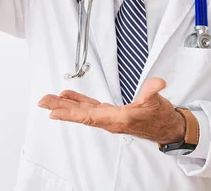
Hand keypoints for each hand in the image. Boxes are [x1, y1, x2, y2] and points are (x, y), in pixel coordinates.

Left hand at [37, 78, 185, 144]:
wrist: (168, 128)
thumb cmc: (161, 118)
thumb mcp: (157, 102)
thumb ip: (153, 92)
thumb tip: (157, 83)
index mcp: (117, 119)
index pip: (89, 116)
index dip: (70, 114)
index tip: (53, 113)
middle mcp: (109, 120)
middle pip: (80, 114)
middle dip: (60, 109)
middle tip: (43, 103)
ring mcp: (109, 117)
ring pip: (83, 111)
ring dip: (66, 105)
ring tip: (50, 100)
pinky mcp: (111, 113)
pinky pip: (90, 108)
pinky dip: (78, 102)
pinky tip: (69, 97)